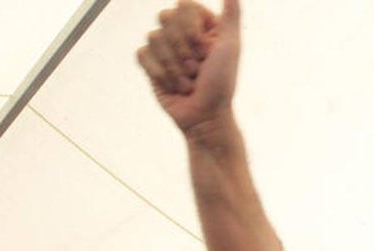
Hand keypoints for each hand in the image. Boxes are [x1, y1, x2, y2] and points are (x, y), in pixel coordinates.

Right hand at [137, 0, 241, 135]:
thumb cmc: (221, 85)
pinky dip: (159, 73)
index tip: (205, 50)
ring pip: (153, 38)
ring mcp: (165, 48)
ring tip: (188, 82)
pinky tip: (173, 86)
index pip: (184, 6)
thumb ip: (231, 17)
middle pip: (165, 18)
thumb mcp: (230, 47)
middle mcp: (183, 33)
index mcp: (203, 26)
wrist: (204, 117)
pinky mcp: (151, 64)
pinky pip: (142, 54)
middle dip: (183, 49)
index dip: (192, 29)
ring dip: (174, 67)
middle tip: (198, 69)